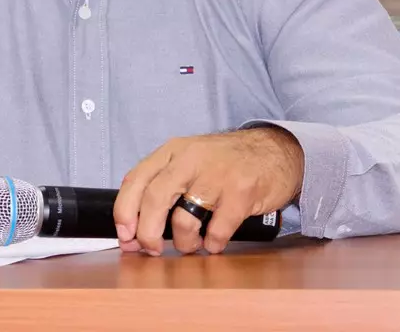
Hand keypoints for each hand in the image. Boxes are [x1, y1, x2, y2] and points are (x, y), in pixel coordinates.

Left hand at [113, 127, 302, 255]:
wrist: (275, 150)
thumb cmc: (227, 162)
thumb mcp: (189, 160)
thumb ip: (163, 187)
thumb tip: (133, 232)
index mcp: (173, 151)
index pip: (135, 179)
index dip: (124, 211)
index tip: (124, 235)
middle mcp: (191, 159)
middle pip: (154, 199)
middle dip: (147, 232)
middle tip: (151, 249)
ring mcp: (217, 175)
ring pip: (184, 219)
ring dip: (184, 242)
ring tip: (191, 244)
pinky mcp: (242, 192)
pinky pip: (217, 231)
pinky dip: (213, 243)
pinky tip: (216, 240)